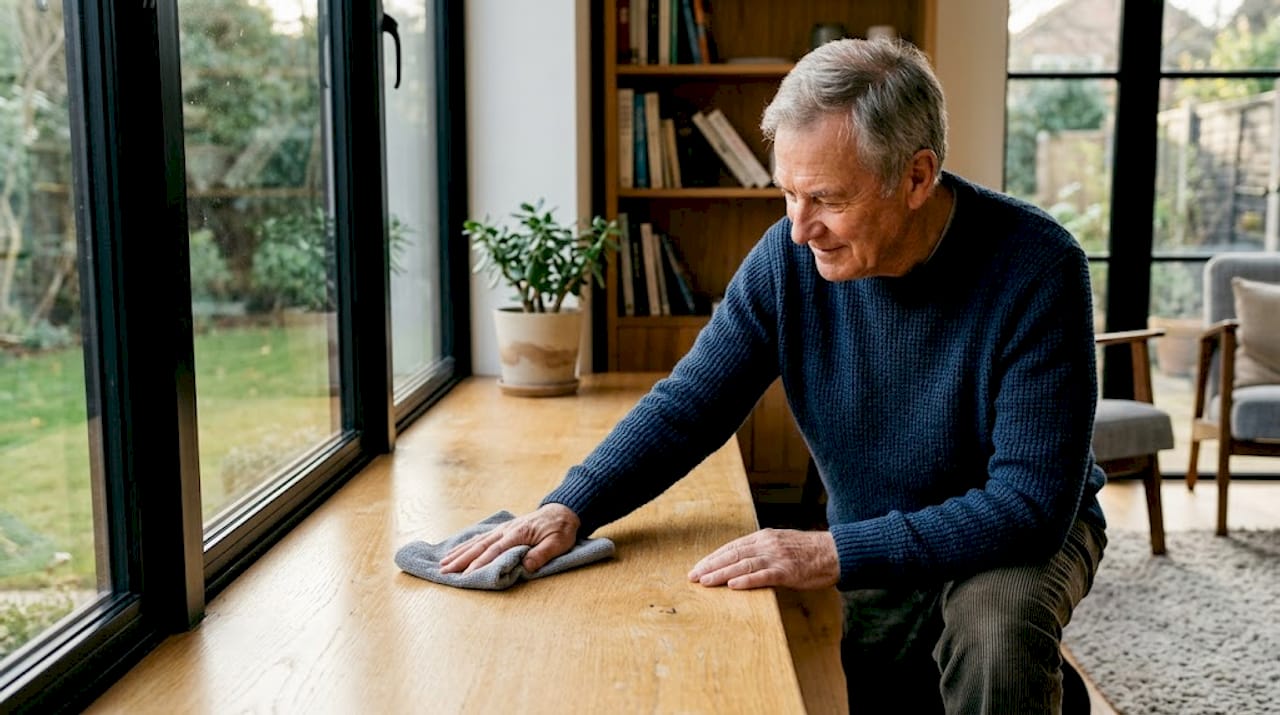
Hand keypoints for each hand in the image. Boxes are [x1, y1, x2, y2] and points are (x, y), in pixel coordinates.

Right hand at [439, 503, 580, 574]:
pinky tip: (457, 551)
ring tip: (443, 563)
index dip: (479, 563)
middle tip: (444, 571)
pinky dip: (467, 545)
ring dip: (460, 553)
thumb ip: (542, 554)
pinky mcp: (503, 530)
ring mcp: (503, 529)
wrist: (562, 511)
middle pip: (479, 546)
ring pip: (477, 542)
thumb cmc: (560, 529)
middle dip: (461, 560)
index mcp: (518, 534)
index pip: (495, 551)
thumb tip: (525, 566)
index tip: (465, 575)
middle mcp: (506, 530)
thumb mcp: (558, 543)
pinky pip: (481, 538)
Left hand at [688, 528, 838, 589]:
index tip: (698, 567)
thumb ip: (762, 550)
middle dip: (710, 566)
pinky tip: (732, 585)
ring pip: (743, 565)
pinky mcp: (787, 571)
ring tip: (705, 582)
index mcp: (763, 537)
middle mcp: (766, 544)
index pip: (732, 547)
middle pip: (732, 555)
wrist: (834, 552)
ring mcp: (776, 557)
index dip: (713, 557)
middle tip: (693, 576)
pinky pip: (763, 576)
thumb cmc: (808, 551)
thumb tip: (741, 562)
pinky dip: (746, 580)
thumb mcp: (781, 543)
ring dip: (721, 574)